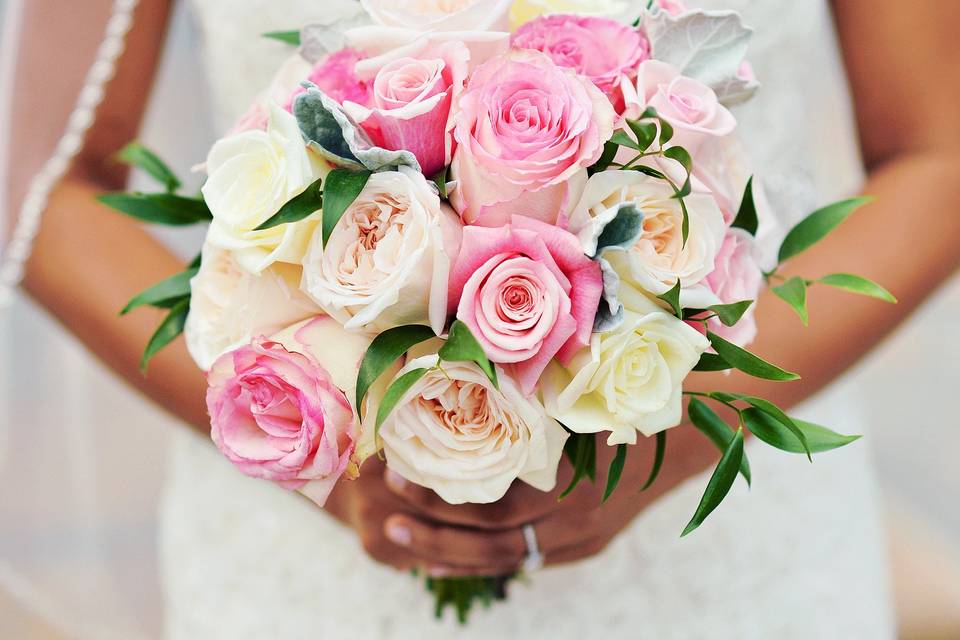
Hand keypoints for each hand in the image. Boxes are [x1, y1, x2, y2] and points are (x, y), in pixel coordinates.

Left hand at [324, 425, 718, 575]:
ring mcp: (582, 537)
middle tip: (384, 515)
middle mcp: (577, 516)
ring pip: (504, 558)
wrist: (692, 433)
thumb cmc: (630, 396)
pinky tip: (443, 559)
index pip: (492, 498)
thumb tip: (459, 362)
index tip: (397, 472)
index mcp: (574, 474)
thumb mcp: (583, 386)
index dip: (441, 492)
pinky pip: (523, 561)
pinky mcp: (583, 546)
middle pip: (492, 536)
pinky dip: (480, 562)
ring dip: (449, 552)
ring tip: (400, 541)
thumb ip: (532, 388)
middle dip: (434, 528)